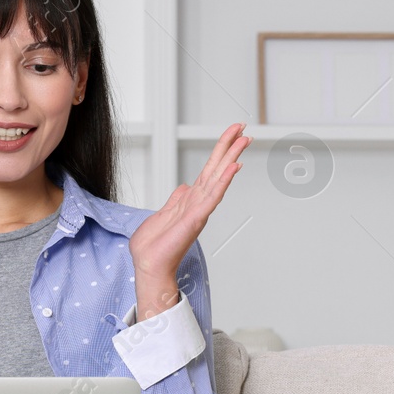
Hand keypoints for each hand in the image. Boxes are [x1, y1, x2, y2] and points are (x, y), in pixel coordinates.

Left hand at [129, 122, 247, 317]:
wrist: (150, 265)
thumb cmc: (154, 246)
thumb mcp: (162, 214)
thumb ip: (176, 199)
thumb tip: (184, 186)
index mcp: (190, 199)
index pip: (208, 170)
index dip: (219, 151)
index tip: (231, 134)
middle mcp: (198, 202)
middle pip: (217, 168)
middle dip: (229, 147)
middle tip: (243, 128)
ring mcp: (199, 210)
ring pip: (218, 177)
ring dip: (231, 157)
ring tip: (244, 140)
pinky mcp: (196, 218)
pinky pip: (213, 196)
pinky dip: (224, 181)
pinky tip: (233, 167)